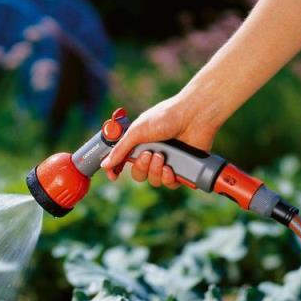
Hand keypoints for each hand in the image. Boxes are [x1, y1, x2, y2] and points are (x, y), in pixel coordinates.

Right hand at [100, 93, 219, 188]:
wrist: (194, 116)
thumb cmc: (166, 117)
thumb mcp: (137, 131)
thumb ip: (121, 149)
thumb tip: (105, 163)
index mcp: (138, 143)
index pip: (122, 161)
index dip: (116, 170)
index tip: (113, 176)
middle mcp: (151, 153)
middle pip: (138, 174)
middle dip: (141, 167)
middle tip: (148, 154)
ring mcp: (166, 161)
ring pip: (153, 180)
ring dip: (155, 171)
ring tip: (162, 156)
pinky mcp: (181, 168)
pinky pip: (169, 184)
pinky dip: (168, 178)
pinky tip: (170, 168)